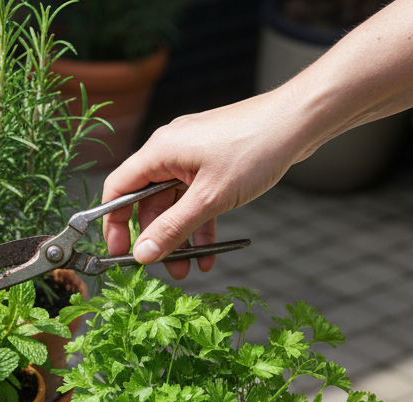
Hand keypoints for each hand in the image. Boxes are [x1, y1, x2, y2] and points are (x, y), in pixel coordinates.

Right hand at [102, 90, 309, 278]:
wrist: (299, 121)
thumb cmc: (255, 148)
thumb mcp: (210, 198)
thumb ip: (173, 228)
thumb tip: (143, 254)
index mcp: (159, 151)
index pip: (117, 190)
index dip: (113, 223)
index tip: (119, 252)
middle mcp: (170, 151)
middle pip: (148, 202)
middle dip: (156, 238)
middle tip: (164, 269)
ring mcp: (193, 156)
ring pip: (175, 203)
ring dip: (180, 236)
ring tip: (190, 268)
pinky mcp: (213, 162)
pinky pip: (196, 197)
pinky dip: (200, 222)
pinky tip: (209, 250)